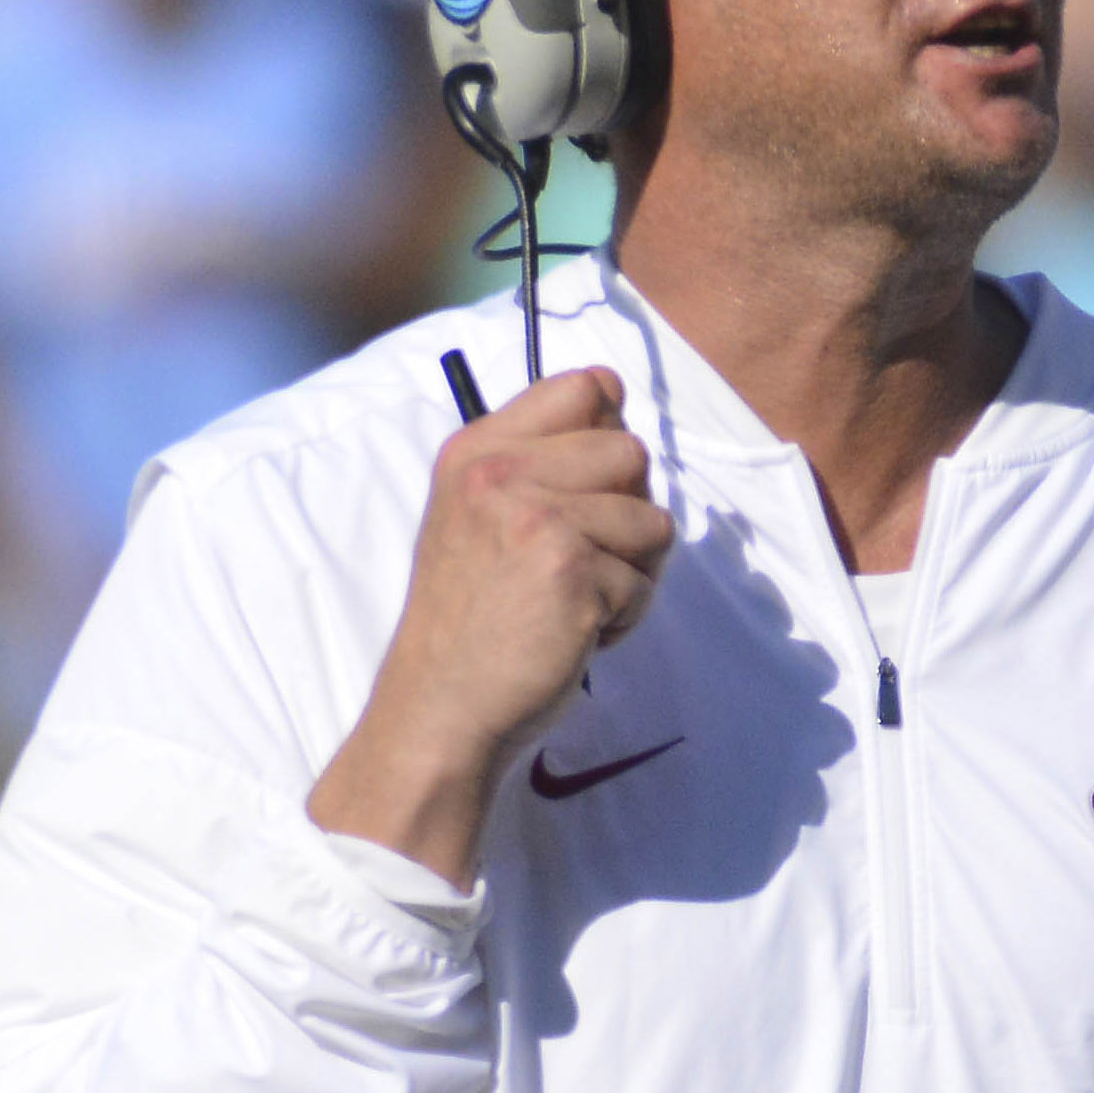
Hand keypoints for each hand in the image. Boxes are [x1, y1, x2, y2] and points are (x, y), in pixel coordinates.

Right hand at [308, 367, 671, 882]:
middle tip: (572, 565)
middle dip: (624, 516)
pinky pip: (646, 580)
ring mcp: (536, 517)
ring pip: (652, 520)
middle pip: (633, 454)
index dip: (608, 436)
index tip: (585, 489)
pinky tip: (570, 634)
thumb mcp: (480, 516)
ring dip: (629, 573)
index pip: (585, 387)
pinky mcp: (572, 569)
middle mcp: (500, 472)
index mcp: (477, 450)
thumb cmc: (472, 620)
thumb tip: (615, 392)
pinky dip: (623, 618)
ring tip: (569, 603)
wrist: (441, 706)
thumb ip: (537, 459)